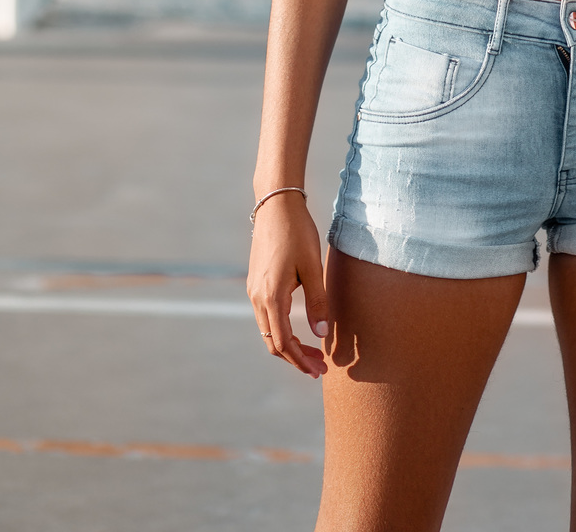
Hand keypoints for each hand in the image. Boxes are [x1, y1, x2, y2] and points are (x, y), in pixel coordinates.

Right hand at [247, 192, 329, 376]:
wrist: (275, 205)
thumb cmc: (298, 233)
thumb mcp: (313, 267)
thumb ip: (317, 301)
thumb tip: (322, 334)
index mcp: (271, 297)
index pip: (284, 343)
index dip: (301, 361)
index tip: (320, 370)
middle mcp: (257, 298)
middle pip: (273, 342)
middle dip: (296, 358)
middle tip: (320, 367)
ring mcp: (253, 290)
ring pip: (268, 331)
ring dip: (288, 345)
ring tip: (313, 351)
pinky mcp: (255, 282)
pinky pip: (265, 317)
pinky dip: (280, 330)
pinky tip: (298, 328)